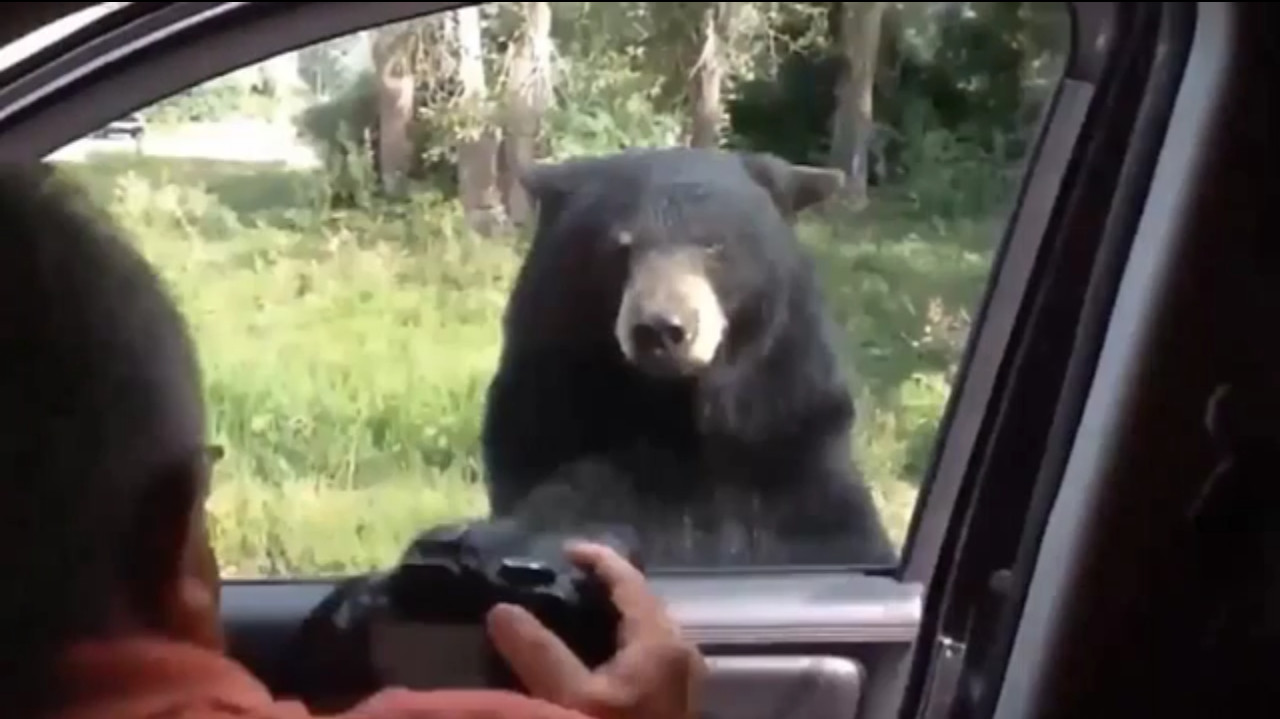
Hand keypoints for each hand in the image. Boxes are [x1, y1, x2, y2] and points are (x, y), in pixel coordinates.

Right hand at [486, 541, 705, 718]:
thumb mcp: (569, 704)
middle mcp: (680, 649)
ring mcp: (682, 676)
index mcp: (660, 640)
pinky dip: (619, 642)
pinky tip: (590, 658)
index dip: (596, 559)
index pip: (628, 579)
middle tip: (558, 583)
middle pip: (641, 600)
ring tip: (568, 616)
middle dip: (603, 587)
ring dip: (611, 617)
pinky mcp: (675, 700)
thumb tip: (502, 610)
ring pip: (645, 628)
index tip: (561, 550)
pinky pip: (647, 652)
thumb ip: (537, 654)